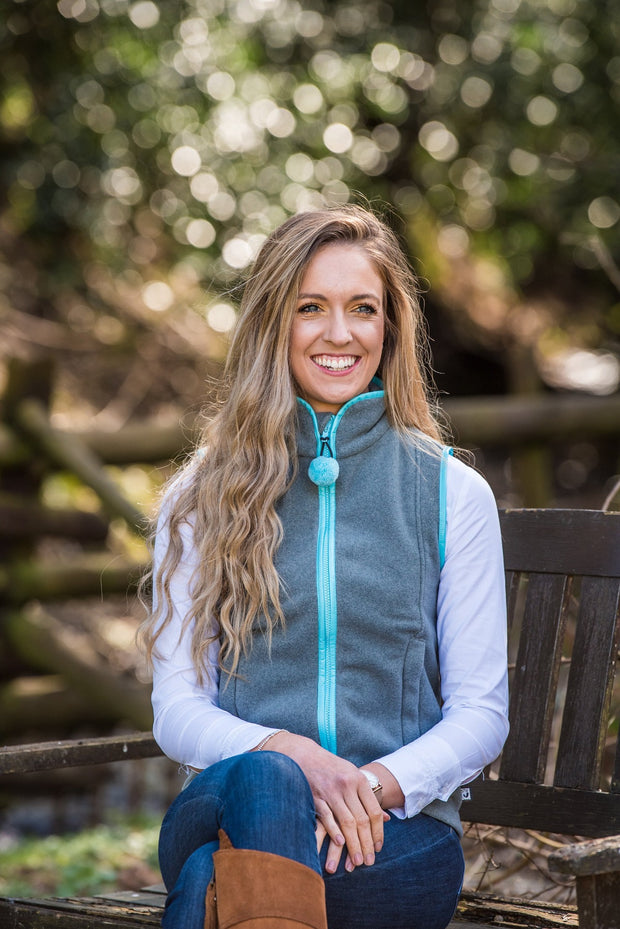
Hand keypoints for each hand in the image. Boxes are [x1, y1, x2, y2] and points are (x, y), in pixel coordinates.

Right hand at [254, 731, 388, 873]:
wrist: (304, 755)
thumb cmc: (332, 768)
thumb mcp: (353, 775)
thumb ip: (368, 796)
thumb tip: (386, 818)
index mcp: (359, 780)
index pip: (373, 811)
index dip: (378, 832)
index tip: (378, 848)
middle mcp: (347, 785)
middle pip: (361, 820)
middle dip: (366, 844)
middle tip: (368, 862)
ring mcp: (331, 791)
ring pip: (346, 822)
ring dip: (353, 844)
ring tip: (356, 861)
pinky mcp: (315, 796)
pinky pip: (327, 817)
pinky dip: (334, 831)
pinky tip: (340, 843)